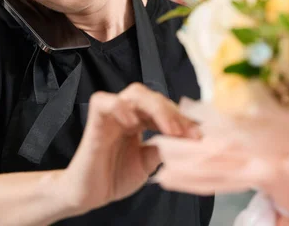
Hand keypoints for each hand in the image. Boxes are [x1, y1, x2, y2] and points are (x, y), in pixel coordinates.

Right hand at [58, 83, 198, 215]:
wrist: (90, 194)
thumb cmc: (115, 176)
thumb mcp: (149, 163)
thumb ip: (165, 148)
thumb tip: (189, 139)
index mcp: (141, 120)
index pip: (165, 108)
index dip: (183, 118)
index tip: (198, 135)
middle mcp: (128, 113)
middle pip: (153, 96)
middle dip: (173, 112)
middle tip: (186, 133)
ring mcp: (111, 114)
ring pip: (135, 93)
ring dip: (157, 108)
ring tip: (169, 129)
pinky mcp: (95, 121)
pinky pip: (104, 101)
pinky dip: (121, 107)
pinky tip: (134, 125)